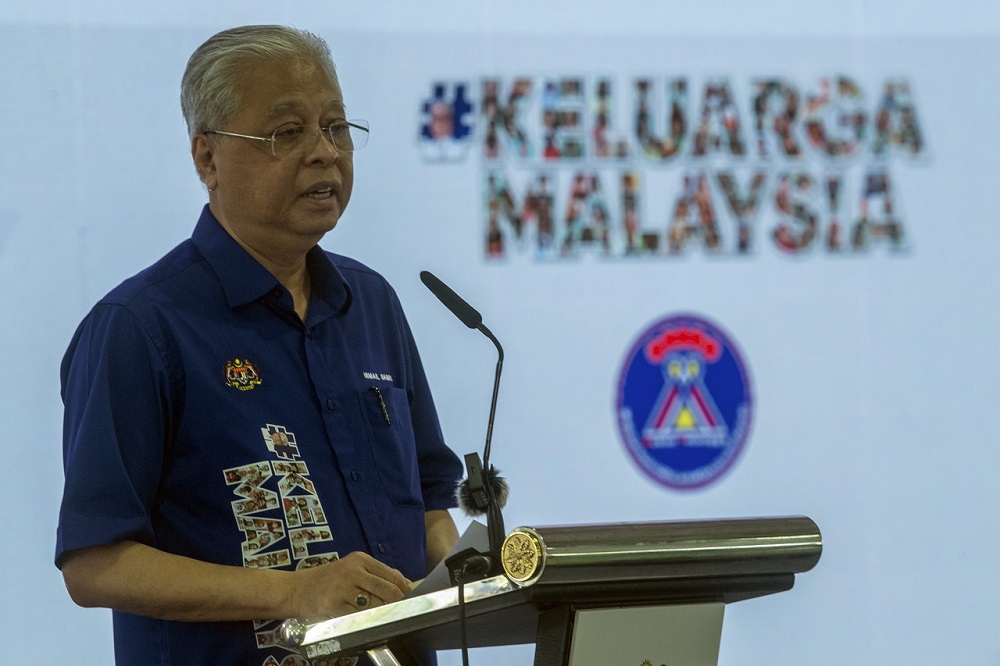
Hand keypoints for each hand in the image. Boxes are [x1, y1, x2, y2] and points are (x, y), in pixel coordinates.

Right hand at [289, 551, 410, 617]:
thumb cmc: (327, 580)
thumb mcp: (351, 569)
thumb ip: (375, 575)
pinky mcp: (334, 605)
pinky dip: (365, 620)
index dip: (405, 589)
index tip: (411, 598)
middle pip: (388, 590)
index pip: (392, 575)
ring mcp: (343, 588)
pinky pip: (358, 615)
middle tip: (401, 611)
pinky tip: (364, 620)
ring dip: (382, 613)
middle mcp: (353, 571)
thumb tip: (404, 584)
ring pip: (375, 604)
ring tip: (382, 615)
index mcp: (360, 559)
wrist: (296, 589)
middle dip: (397, 603)